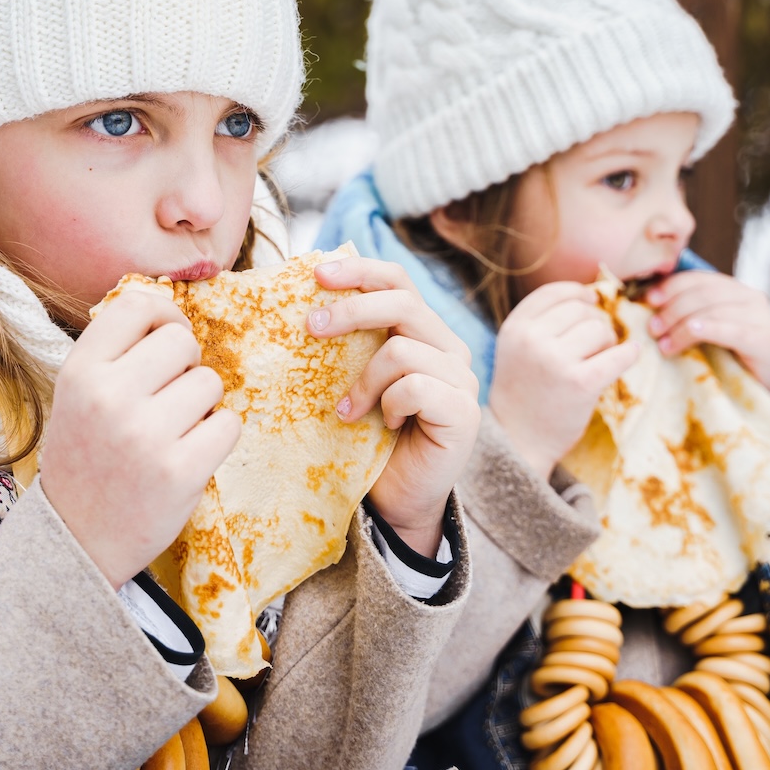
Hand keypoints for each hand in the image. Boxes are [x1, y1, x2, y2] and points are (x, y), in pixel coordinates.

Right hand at [40, 290, 240, 589]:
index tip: (164, 341)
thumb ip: (115, 352)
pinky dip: (217, 437)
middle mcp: (110, 397)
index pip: (138, 305)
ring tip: (172, 432)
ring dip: (202, 405)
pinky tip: (189, 454)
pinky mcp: (181, 471)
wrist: (77, 541)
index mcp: (80, 372)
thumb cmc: (86, 459)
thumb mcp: (77, 396)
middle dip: (186, 365)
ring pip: (210, 382)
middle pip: (182, 341)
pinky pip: (229, 424)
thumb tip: (171, 307)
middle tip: (168, 398)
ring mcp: (146, 435)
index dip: (163, 317)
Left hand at [306, 257, 479, 557]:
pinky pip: (415, 387)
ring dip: (363, 380)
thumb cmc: (368, 439)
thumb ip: (347, 345)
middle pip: (402, 302)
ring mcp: (462, 378)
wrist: (396, 499)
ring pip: (402, 349)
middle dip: (351, 310)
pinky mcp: (464, 411)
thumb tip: (305, 303)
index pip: (397, 280)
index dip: (360, 269)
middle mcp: (448, 348)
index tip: (316, 272)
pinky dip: (389, 404)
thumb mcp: (352, 381)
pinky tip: (387, 425)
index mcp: (422, 331)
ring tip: (348, 411)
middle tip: (311, 327)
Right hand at [489, 281, 639, 479]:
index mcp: (514, 328)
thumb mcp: (517, 349)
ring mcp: (555, 360)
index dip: (578, 293)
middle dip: (594, 324)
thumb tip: (593, 294)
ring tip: (598, 360)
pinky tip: (630, 356)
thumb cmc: (524, 393)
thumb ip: (542, 322)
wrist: (519, 440)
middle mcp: (531, 340)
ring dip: (607, 342)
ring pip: (600, 330)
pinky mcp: (581, 383)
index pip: (553, 293)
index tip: (592, 302)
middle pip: (581, 311)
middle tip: (593, 347)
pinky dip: (629, 354)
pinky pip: (618, 355)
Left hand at [645, 271, 769, 440]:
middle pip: (702, 293)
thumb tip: (647, 303)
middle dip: (672, 308)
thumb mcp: (705, 329)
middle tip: (652, 328)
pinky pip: (728, 329)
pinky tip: (684, 336)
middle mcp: (751, 296)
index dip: (670, 286)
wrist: (763, 390)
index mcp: (734, 289)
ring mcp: (761, 316)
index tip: (647, 300)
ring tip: (662, 343)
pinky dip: (703, 329)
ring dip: (680, 325)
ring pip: (712, 310)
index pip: (698, 278)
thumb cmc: (727, 359)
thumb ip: (687, 312)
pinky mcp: (764, 338)